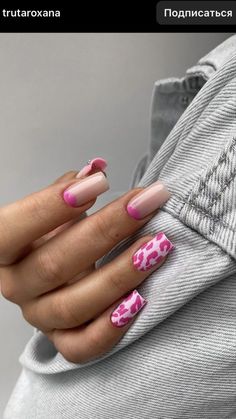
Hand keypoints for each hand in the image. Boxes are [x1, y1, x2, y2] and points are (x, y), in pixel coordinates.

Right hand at [0, 162, 172, 362]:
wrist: (49, 276)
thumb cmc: (51, 237)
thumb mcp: (52, 211)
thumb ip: (69, 189)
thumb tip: (96, 167)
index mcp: (3, 250)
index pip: (12, 230)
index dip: (51, 206)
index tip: (99, 182)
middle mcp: (15, 286)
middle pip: (55, 264)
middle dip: (106, 230)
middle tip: (145, 203)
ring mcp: (38, 316)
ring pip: (73, 305)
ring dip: (120, 275)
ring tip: (157, 246)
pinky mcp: (61, 339)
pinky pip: (82, 346)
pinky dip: (110, 328)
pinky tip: (140, 300)